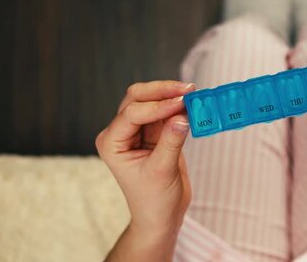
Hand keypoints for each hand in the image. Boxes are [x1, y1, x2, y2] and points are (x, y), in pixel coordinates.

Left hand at [96, 81, 194, 239]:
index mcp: (112, 142)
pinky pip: (167, 111)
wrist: (161, 215)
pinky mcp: (156, 131)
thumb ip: (171, 141)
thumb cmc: (154, 199)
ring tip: (194, 95)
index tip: (181, 104)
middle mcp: (121, 132)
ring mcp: (138, 130)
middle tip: (188, 90)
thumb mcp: (162, 171)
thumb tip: (183, 116)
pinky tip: (194, 105)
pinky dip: (180, 106)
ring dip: (172, 95)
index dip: (157, 106)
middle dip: (162, 91)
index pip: (132, 114)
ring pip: (152, 100)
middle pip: (138, 98)